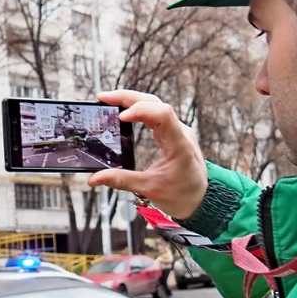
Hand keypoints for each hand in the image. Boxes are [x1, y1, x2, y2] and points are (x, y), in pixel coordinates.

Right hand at [87, 90, 208, 220]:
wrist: (202, 200)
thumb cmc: (182, 195)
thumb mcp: (149, 188)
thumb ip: (121, 181)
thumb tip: (94, 178)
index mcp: (179, 144)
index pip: (162, 114)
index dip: (140, 111)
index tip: (120, 119)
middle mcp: (180, 132)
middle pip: (155, 102)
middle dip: (127, 98)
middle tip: (103, 98)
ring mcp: (178, 130)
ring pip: (155, 104)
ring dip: (132, 100)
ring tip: (108, 101)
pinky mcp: (173, 133)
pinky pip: (156, 113)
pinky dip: (138, 109)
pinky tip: (123, 111)